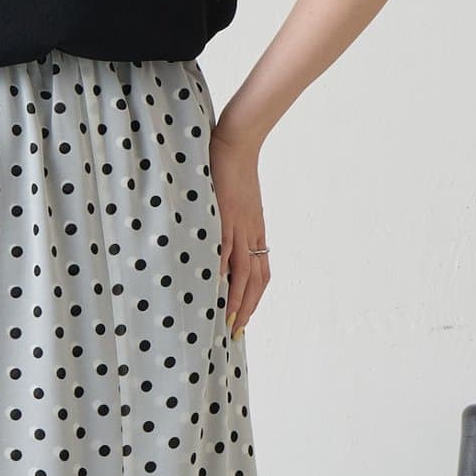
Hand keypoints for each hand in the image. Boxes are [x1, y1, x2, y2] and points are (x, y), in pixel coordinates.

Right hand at [208, 124, 269, 337]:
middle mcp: (252, 233)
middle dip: (247, 309)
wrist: (237, 143)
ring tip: (228, 321)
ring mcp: (240, 226)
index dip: (254, 299)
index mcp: (256, 232)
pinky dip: (222, 271)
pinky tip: (214, 289)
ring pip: (244, 272)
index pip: (261, 274)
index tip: (243, 318)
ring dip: (238, 300)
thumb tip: (220, 242)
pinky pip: (225, 249)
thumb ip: (231, 223)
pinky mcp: (226, 216)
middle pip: (256, 281)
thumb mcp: (238, 203)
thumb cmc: (233, 170)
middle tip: (236, 332)